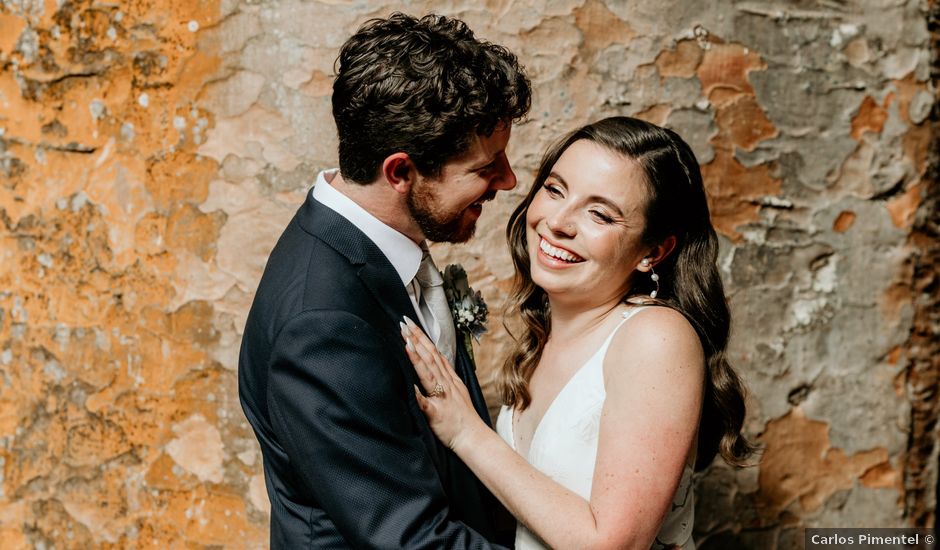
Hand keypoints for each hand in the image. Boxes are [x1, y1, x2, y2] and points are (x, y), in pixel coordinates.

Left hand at [400, 316, 485, 449]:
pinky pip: (425, 403)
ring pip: (429, 373)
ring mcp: (442, 398)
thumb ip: (445, 377)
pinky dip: (417, 393)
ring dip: (417, 357)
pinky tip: (408, 384)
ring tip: (406, 342)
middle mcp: (446, 385)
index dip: (422, 338)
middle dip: (417, 339)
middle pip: (430, 358)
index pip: (434, 353)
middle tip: (404, 323)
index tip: (410, 324)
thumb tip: (435, 362)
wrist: (473, 438)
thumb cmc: (463, 418)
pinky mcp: (436, 414)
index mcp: (449, 380)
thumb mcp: (457, 391)